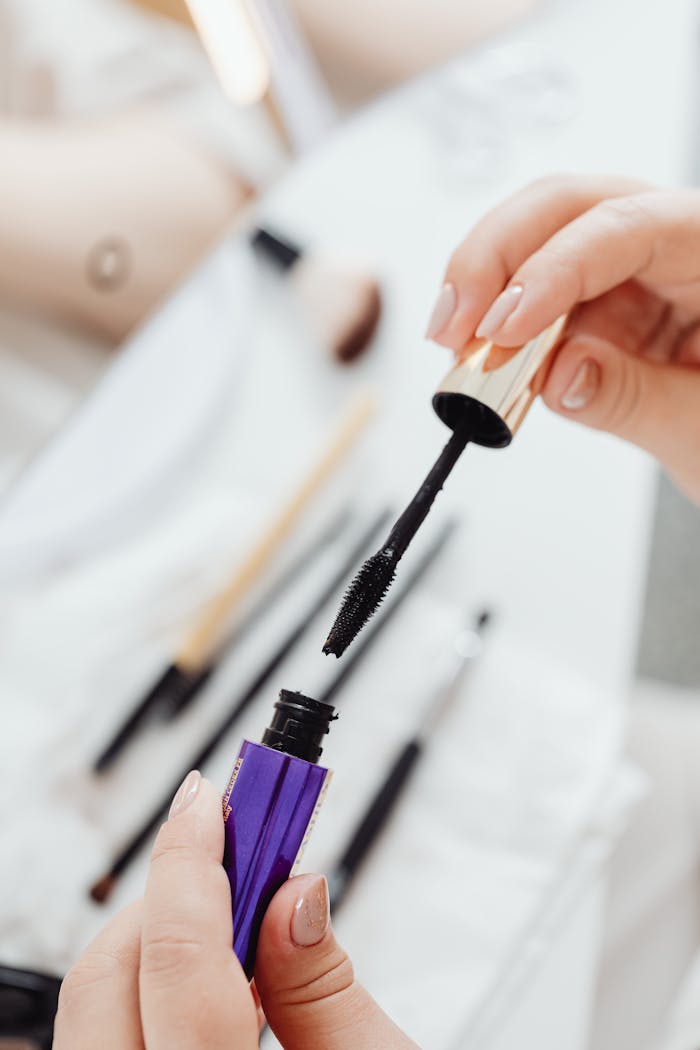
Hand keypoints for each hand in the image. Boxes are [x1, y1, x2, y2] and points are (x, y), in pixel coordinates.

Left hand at [54, 773, 416, 1048]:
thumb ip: (326, 988)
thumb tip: (294, 888)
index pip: (182, 960)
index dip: (193, 862)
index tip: (209, 798)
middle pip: (110, 971)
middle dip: (169, 890)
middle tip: (230, 844)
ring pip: (95, 1001)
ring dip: (158, 933)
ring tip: (232, 911)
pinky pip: (106, 1034)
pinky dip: (150, 983)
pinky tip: (212, 977)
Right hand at [426, 175, 699, 503]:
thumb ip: (635, 400)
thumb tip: (558, 374)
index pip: (629, 227)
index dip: (555, 268)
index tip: (504, 326)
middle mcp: (675, 244)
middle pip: (571, 205)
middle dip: (497, 256)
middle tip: (454, 324)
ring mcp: (634, 271)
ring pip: (540, 237)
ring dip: (485, 287)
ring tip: (455, 348)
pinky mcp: (602, 302)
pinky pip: (537, 293)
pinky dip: (496, 320)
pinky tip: (476, 354)